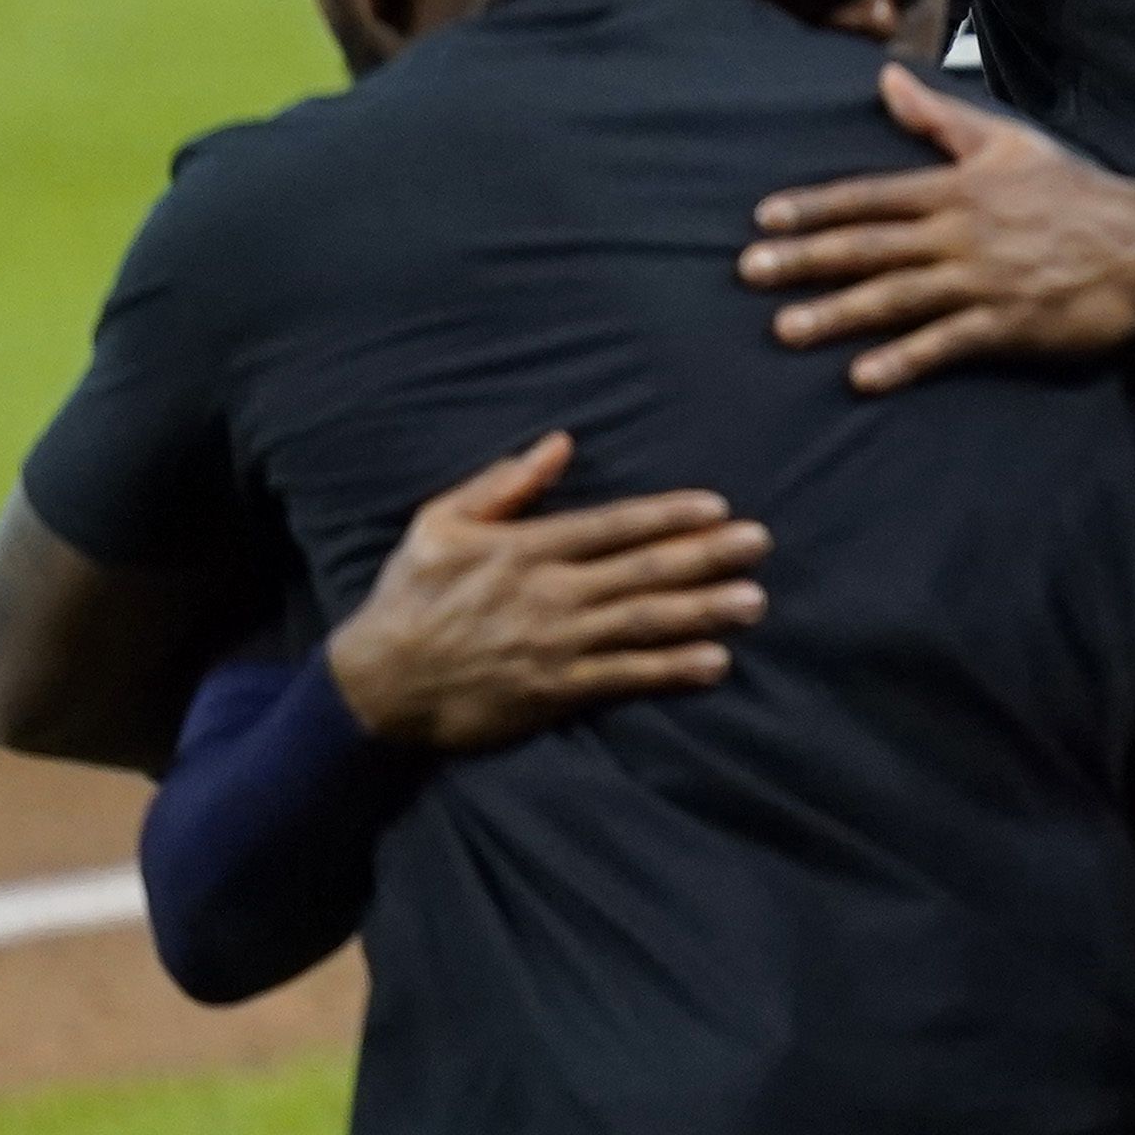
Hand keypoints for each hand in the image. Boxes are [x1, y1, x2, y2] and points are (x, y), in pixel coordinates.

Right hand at [323, 432, 768, 752]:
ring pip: (642, 623)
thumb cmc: (410, 596)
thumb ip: (503, 484)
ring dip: (702, 612)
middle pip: (641, 571)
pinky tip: (714, 663)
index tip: (717, 508)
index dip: (667, 517)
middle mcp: (548, 594)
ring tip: (754, 601)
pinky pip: (622, 678)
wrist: (373, 686)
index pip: (611, 526)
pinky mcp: (553, 692)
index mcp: (524, 549)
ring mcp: (554, 645)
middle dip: (705, 557)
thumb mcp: (439, 524)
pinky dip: (669, 670)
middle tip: (760, 545)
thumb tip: (561, 442)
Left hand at [743, 63, 1134, 390]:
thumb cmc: (1076, 191)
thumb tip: (885, 81)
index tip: (763, 217)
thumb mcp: (1009, 142)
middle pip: (869, 246)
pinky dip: (903, 360)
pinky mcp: (1007, 324)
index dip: (815, 206)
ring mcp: (983, 281)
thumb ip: (940, 118)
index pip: (872, 195)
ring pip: (897, 296)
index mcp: (959, 188)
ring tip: (785, 330)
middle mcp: (961, 233)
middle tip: (750, 271)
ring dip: (839, 312)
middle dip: (805, 258)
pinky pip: (945, 344)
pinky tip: (862, 376)